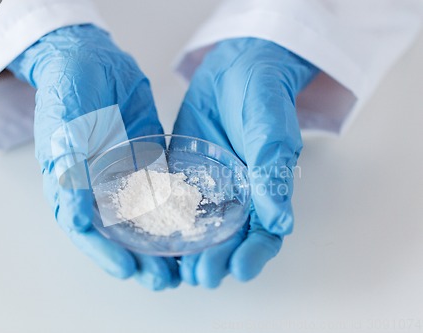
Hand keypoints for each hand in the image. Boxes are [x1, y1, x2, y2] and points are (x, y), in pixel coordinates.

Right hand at [8, 25, 179, 289]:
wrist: (92, 58)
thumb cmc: (68, 89)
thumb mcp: (63, 128)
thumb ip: (70, 170)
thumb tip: (76, 219)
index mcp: (72, 185)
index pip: (88, 230)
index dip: (106, 254)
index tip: (129, 271)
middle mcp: (100, 186)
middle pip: (119, 232)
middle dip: (140, 257)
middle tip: (165, 278)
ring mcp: (125, 174)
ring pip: (144, 217)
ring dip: (161, 241)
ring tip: (184, 262)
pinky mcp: (147, 160)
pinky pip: (163, 188)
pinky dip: (176, 208)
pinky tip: (194, 222)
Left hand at [173, 38, 317, 287]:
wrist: (235, 68)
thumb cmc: (263, 96)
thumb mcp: (271, 131)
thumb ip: (273, 174)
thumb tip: (280, 222)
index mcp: (266, 191)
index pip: (264, 234)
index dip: (254, 255)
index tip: (239, 270)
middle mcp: (237, 196)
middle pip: (229, 239)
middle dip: (217, 260)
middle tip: (201, 275)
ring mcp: (209, 188)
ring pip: (200, 228)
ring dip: (190, 250)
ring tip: (175, 267)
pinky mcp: (183, 175)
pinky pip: (173, 203)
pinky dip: (165, 222)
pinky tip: (151, 234)